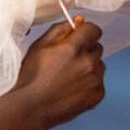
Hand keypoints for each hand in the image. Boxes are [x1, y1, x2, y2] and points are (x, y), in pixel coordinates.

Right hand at [13, 15, 105, 129]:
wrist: (31, 108)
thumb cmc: (31, 78)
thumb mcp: (38, 46)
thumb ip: (60, 30)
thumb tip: (78, 21)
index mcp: (74, 48)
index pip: (94, 29)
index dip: (84, 32)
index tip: (76, 38)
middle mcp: (89, 63)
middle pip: (97, 47)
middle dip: (84, 50)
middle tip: (66, 61)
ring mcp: (95, 80)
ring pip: (99, 65)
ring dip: (88, 67)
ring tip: (67, 77)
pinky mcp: (98, 95)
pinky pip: (99, 82)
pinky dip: (88, 83)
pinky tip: (71, 89)